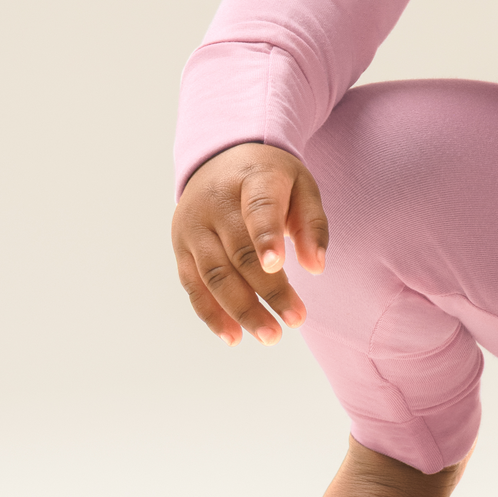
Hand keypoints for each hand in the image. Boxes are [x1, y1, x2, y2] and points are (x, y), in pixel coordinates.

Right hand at [171, 143, 328, 344]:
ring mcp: (192, 226)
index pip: (258, 207)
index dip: (266, 235)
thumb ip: (313, 224)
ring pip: (214, 275)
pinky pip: (193, 286)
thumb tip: (317, 267)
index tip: (278, 265)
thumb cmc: (271, 179)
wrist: (222, 159)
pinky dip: (212, 315)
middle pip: (239, 252)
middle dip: (268, 291)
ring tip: (270, 335)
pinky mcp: (180, 248)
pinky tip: (234, 337)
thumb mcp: (301, 186)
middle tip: (296, 320)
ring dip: (241, 310)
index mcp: (252, 177)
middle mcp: (214, 202)